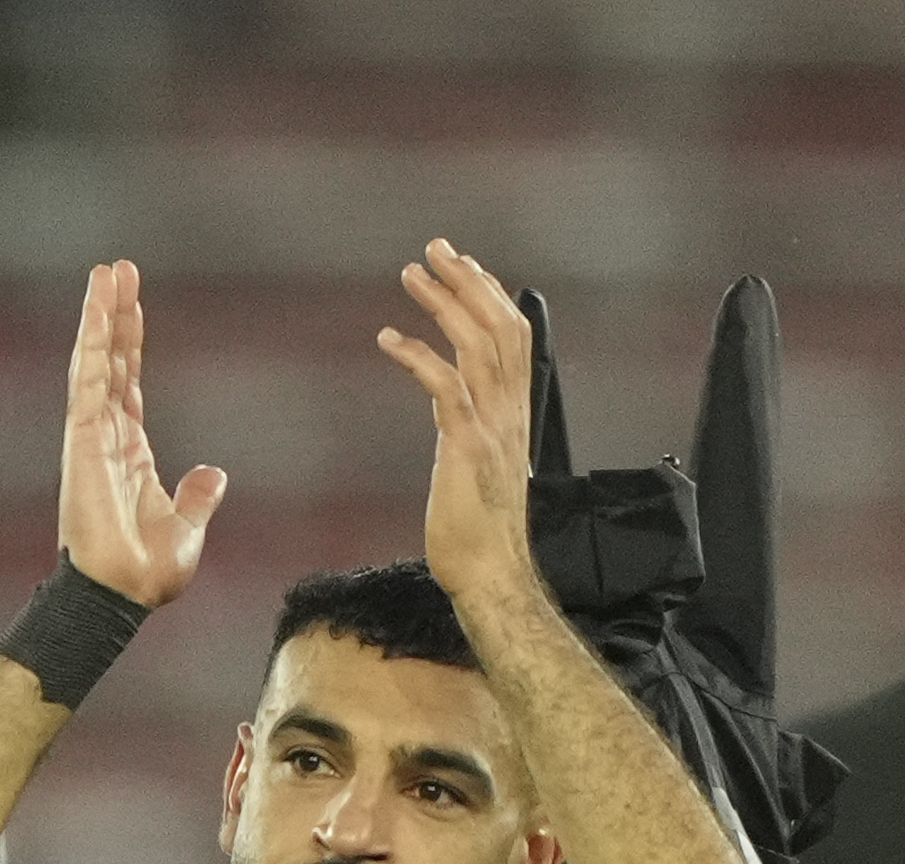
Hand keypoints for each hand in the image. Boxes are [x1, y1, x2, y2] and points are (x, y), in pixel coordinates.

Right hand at [58, 260, 225, 607]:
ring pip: (95, 362)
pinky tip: (98, 312)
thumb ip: (197, 497)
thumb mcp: (186, 527)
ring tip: (105, 273)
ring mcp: (91, 436)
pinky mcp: (83, 441)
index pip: (127, 383)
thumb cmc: (147, 571)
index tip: (132, 305)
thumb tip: (213, 473)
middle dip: (114, 315)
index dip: (129, 343)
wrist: (122, 593)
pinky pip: (89, 382)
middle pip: (110, 361)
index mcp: (129, 453)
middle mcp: (106, 437)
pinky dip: (93, 346)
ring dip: (100, 317)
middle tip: (116, 269)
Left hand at [375, 238, 539, 604]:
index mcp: (516, 413)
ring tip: (412, 274)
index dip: (489, 295)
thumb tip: (458, 406)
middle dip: (467, 281)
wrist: (491, 573)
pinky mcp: (467, 447)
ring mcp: (491, 428)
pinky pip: (444, 386)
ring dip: (442, 303)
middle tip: (434, 249)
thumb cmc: (481, 528)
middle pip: (498, 327)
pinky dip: (417, 355)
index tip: (462, 265)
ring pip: (476, 345)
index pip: (512, 337)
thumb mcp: (483, 465)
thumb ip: (475, 427)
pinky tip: (388, 339)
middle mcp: (510, 412)